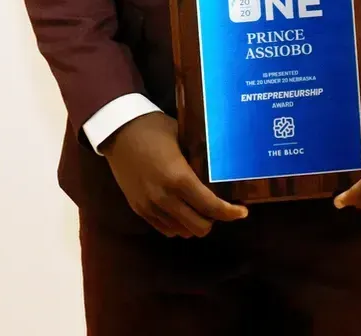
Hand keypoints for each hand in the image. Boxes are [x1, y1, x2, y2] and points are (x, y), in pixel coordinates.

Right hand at [101, 112, 247, 237]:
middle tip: (218, 206)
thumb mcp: (182, 137)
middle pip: (198, 227)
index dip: (230, 213)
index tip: (243, 212)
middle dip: (213, 220)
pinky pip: (164, 228)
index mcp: (179, 178)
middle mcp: (165, 198)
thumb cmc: (153, 128)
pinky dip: (177, 224)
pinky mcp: (138, 209)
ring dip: (194, 223)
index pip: (210, 206)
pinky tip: (182, 209)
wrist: (117, 131)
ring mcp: (149, 206)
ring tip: (199, 207)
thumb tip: (221, 162)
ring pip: (181, 231)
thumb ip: (199, 156)